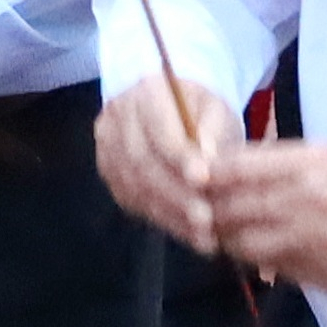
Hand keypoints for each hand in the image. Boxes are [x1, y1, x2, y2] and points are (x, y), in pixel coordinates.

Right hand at [97, 71, 243, 248]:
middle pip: (142, 161)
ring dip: (169, 213)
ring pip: (135, 186)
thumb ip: (214, 131)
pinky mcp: (110, 173)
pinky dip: (162, 219)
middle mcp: (118, 116)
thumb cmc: (201, 110)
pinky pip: (133, 200)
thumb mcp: (218, 110)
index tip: (204, 179)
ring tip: (202, 234)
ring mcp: (108, 146)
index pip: (159, 128)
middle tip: (205, 220)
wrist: (175, 114)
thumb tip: (207, 161)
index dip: (179, 156)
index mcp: (145, 91)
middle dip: (175, 194)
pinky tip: (187, 232)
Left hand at [204, 139, 326, 294]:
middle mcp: (309, 203)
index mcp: (313, 164)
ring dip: (226, 236)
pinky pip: (269, 265)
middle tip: (193, 203)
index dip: (208, 172)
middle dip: (207, 207)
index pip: (240, 168)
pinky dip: (254, 257)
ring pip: (243, 243)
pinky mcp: (316, 273)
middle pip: (234, 208)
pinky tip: (252, 246)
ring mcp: (312, 243)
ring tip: (220, 228)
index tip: (190, 172)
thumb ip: (280, 159)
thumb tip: (227, 163)